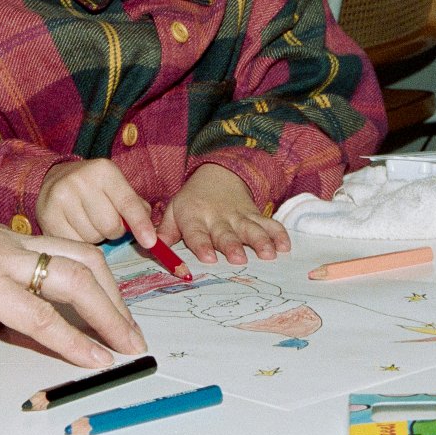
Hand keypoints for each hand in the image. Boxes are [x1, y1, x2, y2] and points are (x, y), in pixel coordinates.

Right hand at [0, 215, 147, 369]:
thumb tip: (1, 317)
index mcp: (2, 237)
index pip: (65, 251)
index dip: (97, 279)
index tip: (113, 307)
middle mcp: (10, 242)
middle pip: (85, 260)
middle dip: (117, 298)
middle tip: (131, 333)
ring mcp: (0, 261)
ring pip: (76, 282)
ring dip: (108, 317)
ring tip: (126, 347)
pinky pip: (42, 316)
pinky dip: (73, 339)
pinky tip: (92, 358)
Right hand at [36, 158, 158, 246]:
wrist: (54, 178)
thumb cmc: (94, 187)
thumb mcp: (116, 187)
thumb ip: (136, 207)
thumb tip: (148, 234)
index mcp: (104, 171)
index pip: (128, 203)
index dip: (140, 225)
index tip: (150, 243)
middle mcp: (81, 180)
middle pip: (111, 226)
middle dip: (113, 231)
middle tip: (105, 222)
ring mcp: (61, 197)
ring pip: (92, 237)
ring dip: (95, 237)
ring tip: (87, 222)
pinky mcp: (48, 215)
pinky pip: (74, 243)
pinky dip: (79, 242)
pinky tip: (74, 228)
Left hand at [159, 164, 289, 264]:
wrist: (218, 175)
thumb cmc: (192, 202)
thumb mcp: (174, 211)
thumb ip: (165, 232)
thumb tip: (150, 250)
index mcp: (194, 216)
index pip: (196, 232)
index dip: (202, 245)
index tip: (208, 259)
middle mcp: (217, 217)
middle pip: (226, 233)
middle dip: (233, 246)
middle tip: (239, 259)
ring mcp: (239, 215)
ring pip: (251, 229)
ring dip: (261, 241)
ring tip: (269, 254)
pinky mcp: (255, 214)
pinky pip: (269, 223)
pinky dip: (279, 234)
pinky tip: (286, 246)